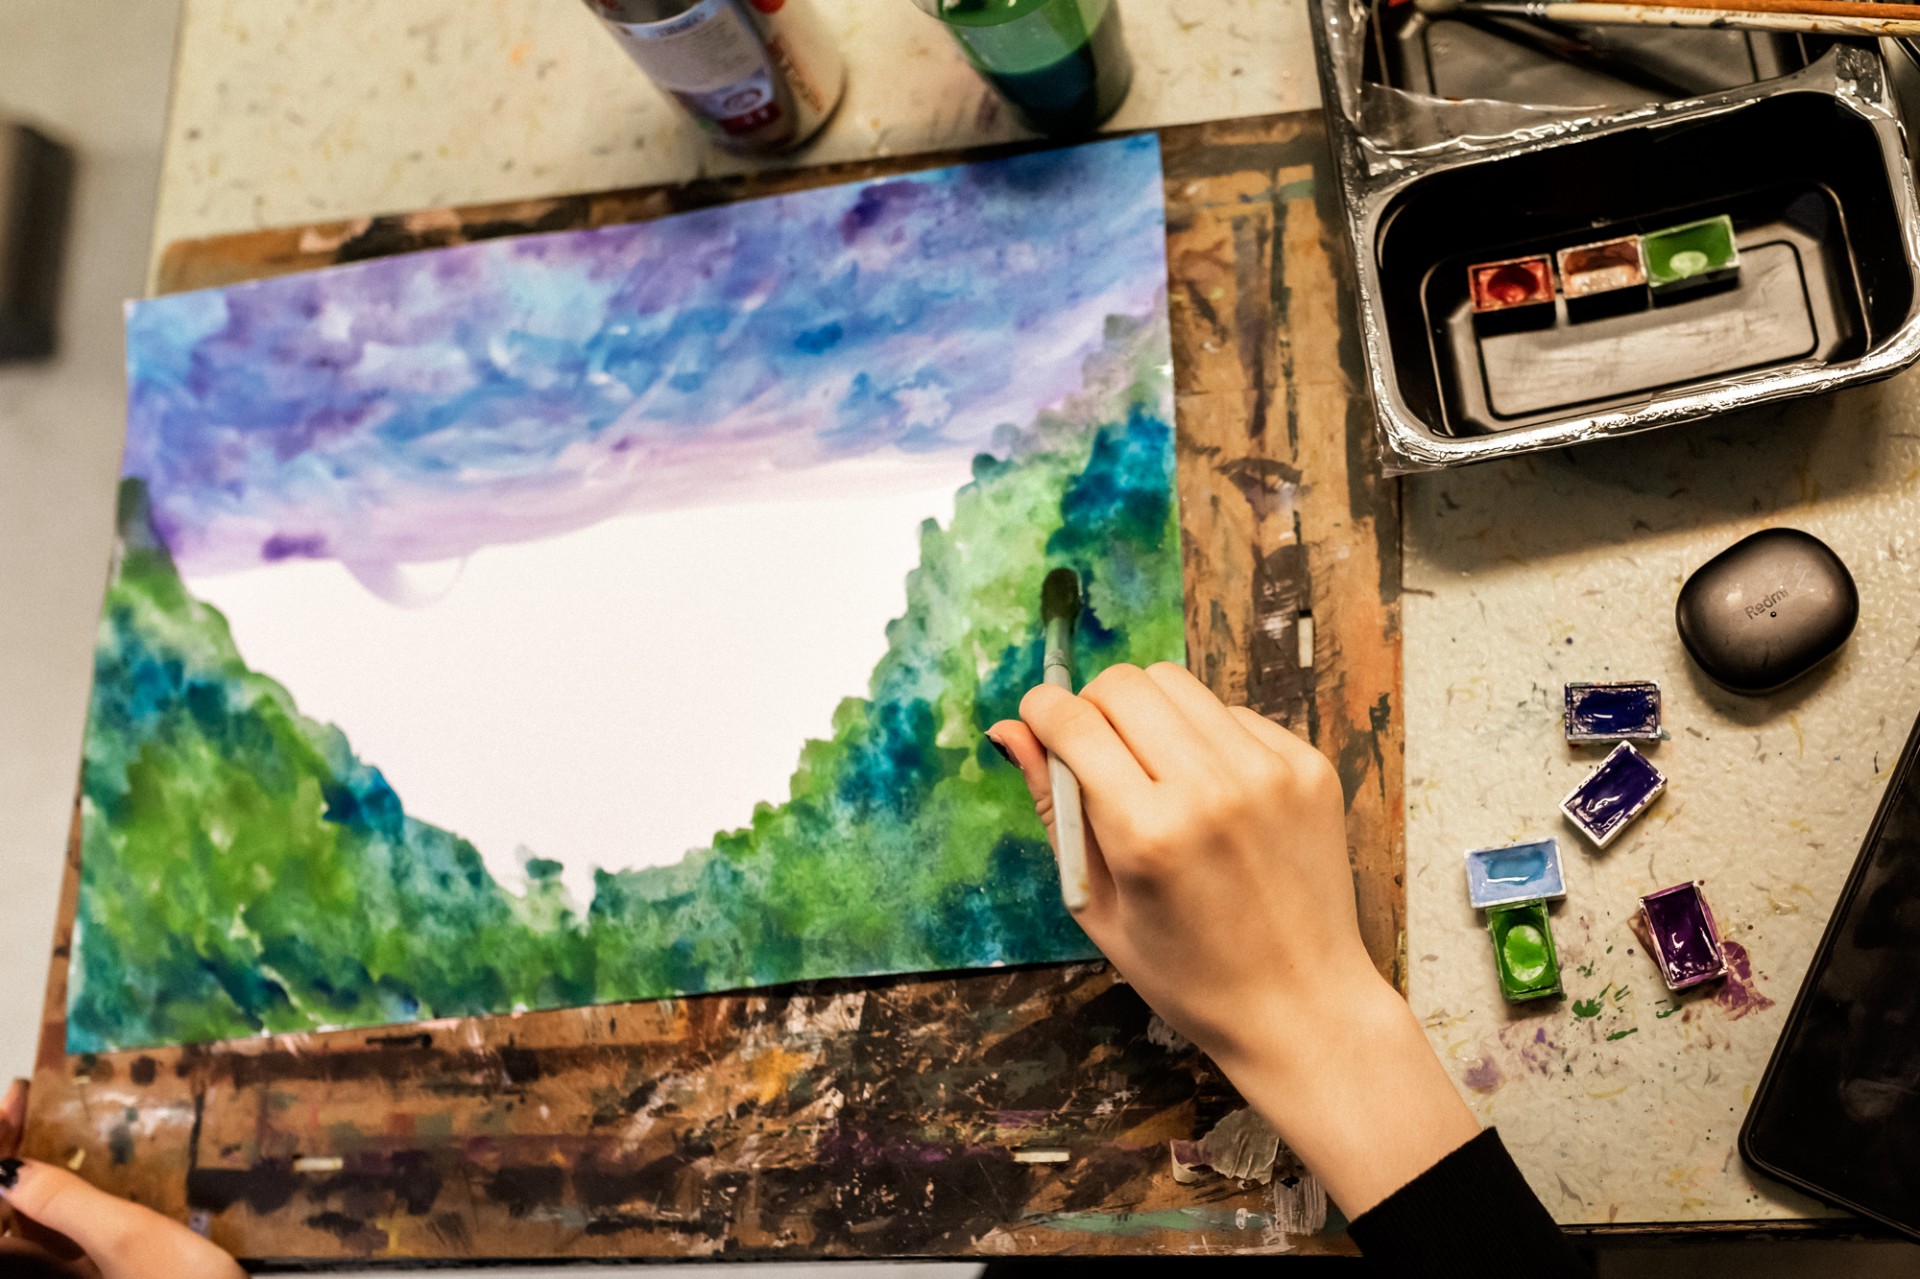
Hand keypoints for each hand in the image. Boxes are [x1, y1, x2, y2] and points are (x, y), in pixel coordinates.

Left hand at [0, 1079, 244, 1277]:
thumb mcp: (130, 1242)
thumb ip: (65, 1203)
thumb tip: (7, 1168)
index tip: (14, 1099)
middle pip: (4, 1217)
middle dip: (10, 1156)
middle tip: (28, 1102)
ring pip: (25, 1230)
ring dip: (32, 1178)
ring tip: (52, 1124)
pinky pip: (52, 1245)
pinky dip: (57, 1205)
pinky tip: (82, 1172)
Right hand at [989, 662, 1477, 1215]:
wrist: (1302, 1006)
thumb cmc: (1187, 974)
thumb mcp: (1098, 905)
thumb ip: (1053, 809)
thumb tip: (1008, 730)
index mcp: (1147, 834)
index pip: (1075, 723)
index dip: (1043, 710)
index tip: (1038, 718)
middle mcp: (1211, 790)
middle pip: (1126, 685)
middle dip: (1092, 704)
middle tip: (1091, 748)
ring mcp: (1268, 773)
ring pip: (1179, 685)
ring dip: (1147, 711)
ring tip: (1149, 767)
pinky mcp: (1308, 767)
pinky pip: (1233, 715)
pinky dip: (1205, 736)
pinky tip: (1207, 791)